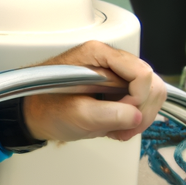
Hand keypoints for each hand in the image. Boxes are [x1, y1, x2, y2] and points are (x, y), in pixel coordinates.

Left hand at [23, 40, 165, 142]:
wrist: (34, 115)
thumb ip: (107, 114)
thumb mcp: (75, 114)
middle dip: (142, 110)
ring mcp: (114, 74)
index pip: (141, 73)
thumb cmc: (46, 108)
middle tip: (124, 127)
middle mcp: (109, 60)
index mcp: (98, 55)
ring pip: (150, 94)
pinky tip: (116, 127)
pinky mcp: (116, 88)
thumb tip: (136, 115)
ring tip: (118, 129)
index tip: (126, 115)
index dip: (139, 98)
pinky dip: (134, 119)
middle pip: (150, 83)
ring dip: (140, 117)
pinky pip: (141, 102)